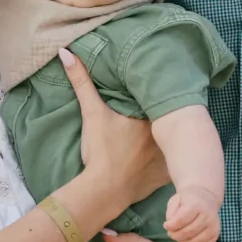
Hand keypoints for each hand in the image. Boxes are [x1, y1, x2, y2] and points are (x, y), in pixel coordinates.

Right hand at [59, 49, 166, 213]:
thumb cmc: (100, 150)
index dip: (159, 97)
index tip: (156, 91)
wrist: (104, 190)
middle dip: (169, 117)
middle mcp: (166, 135)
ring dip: (175, 139)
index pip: (161, 101)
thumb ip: (82, 82)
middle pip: (171, 121)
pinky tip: (172, 159)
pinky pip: (176, 166)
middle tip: (158, 115)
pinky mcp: (167, 176)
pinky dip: (173, 162)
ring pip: (177, 142)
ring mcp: (169, 157)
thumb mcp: (92, 113)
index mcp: (152, 116)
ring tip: (173, 134)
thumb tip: (65, 52)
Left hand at [163, 183, 221, 241]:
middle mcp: (208, 216)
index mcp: (197, 205)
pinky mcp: (215, 235)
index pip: (181, 220)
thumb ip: (171, 212)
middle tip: (170, 232)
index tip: (166, 225)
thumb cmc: (188, 200)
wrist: (206, 198)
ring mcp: (214, 227)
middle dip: (175, 235)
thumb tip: (170, 227)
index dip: (170, 226)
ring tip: (177, 237)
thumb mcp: (176, 199)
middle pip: (188, 233)